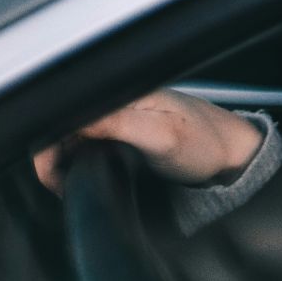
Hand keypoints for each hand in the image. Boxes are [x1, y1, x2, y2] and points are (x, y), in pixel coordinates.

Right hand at [34, 90, 262, 194]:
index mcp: (120, 94)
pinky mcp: (120, 136)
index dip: (48, 144)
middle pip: (60, 126)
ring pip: (68, 139)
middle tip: (62, 187)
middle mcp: (114, 103)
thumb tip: (70, 121)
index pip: (63, 113)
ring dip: (62, 163)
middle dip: (51, 157)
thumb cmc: (207, 143)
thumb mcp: (161, 135)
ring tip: (71, 186)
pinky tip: (83, 180)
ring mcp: (116, 119)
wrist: (233, 157)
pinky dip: (76, 165)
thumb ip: (116, 124)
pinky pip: (85, 148)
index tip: (52, 172)